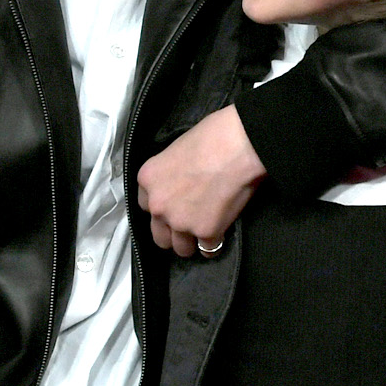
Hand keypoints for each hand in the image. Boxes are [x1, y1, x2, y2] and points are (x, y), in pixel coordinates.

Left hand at [136, 104, 264, 257]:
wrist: (241, 144)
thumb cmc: (215, 136)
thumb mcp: (177, 149)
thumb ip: (171, 173)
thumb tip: (182, 184)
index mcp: (148, 179)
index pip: (145, 206)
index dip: (162, 206)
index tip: (173, 205)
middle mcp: (159, 204)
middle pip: (158, 235)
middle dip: (172, 232)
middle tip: (188, 223)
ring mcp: (181, 221)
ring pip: (180, 248)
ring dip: (191, 242)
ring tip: (204, 232)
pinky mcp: (206, 232)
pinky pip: (208, 250)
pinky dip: (215, 244)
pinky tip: (221, 233)